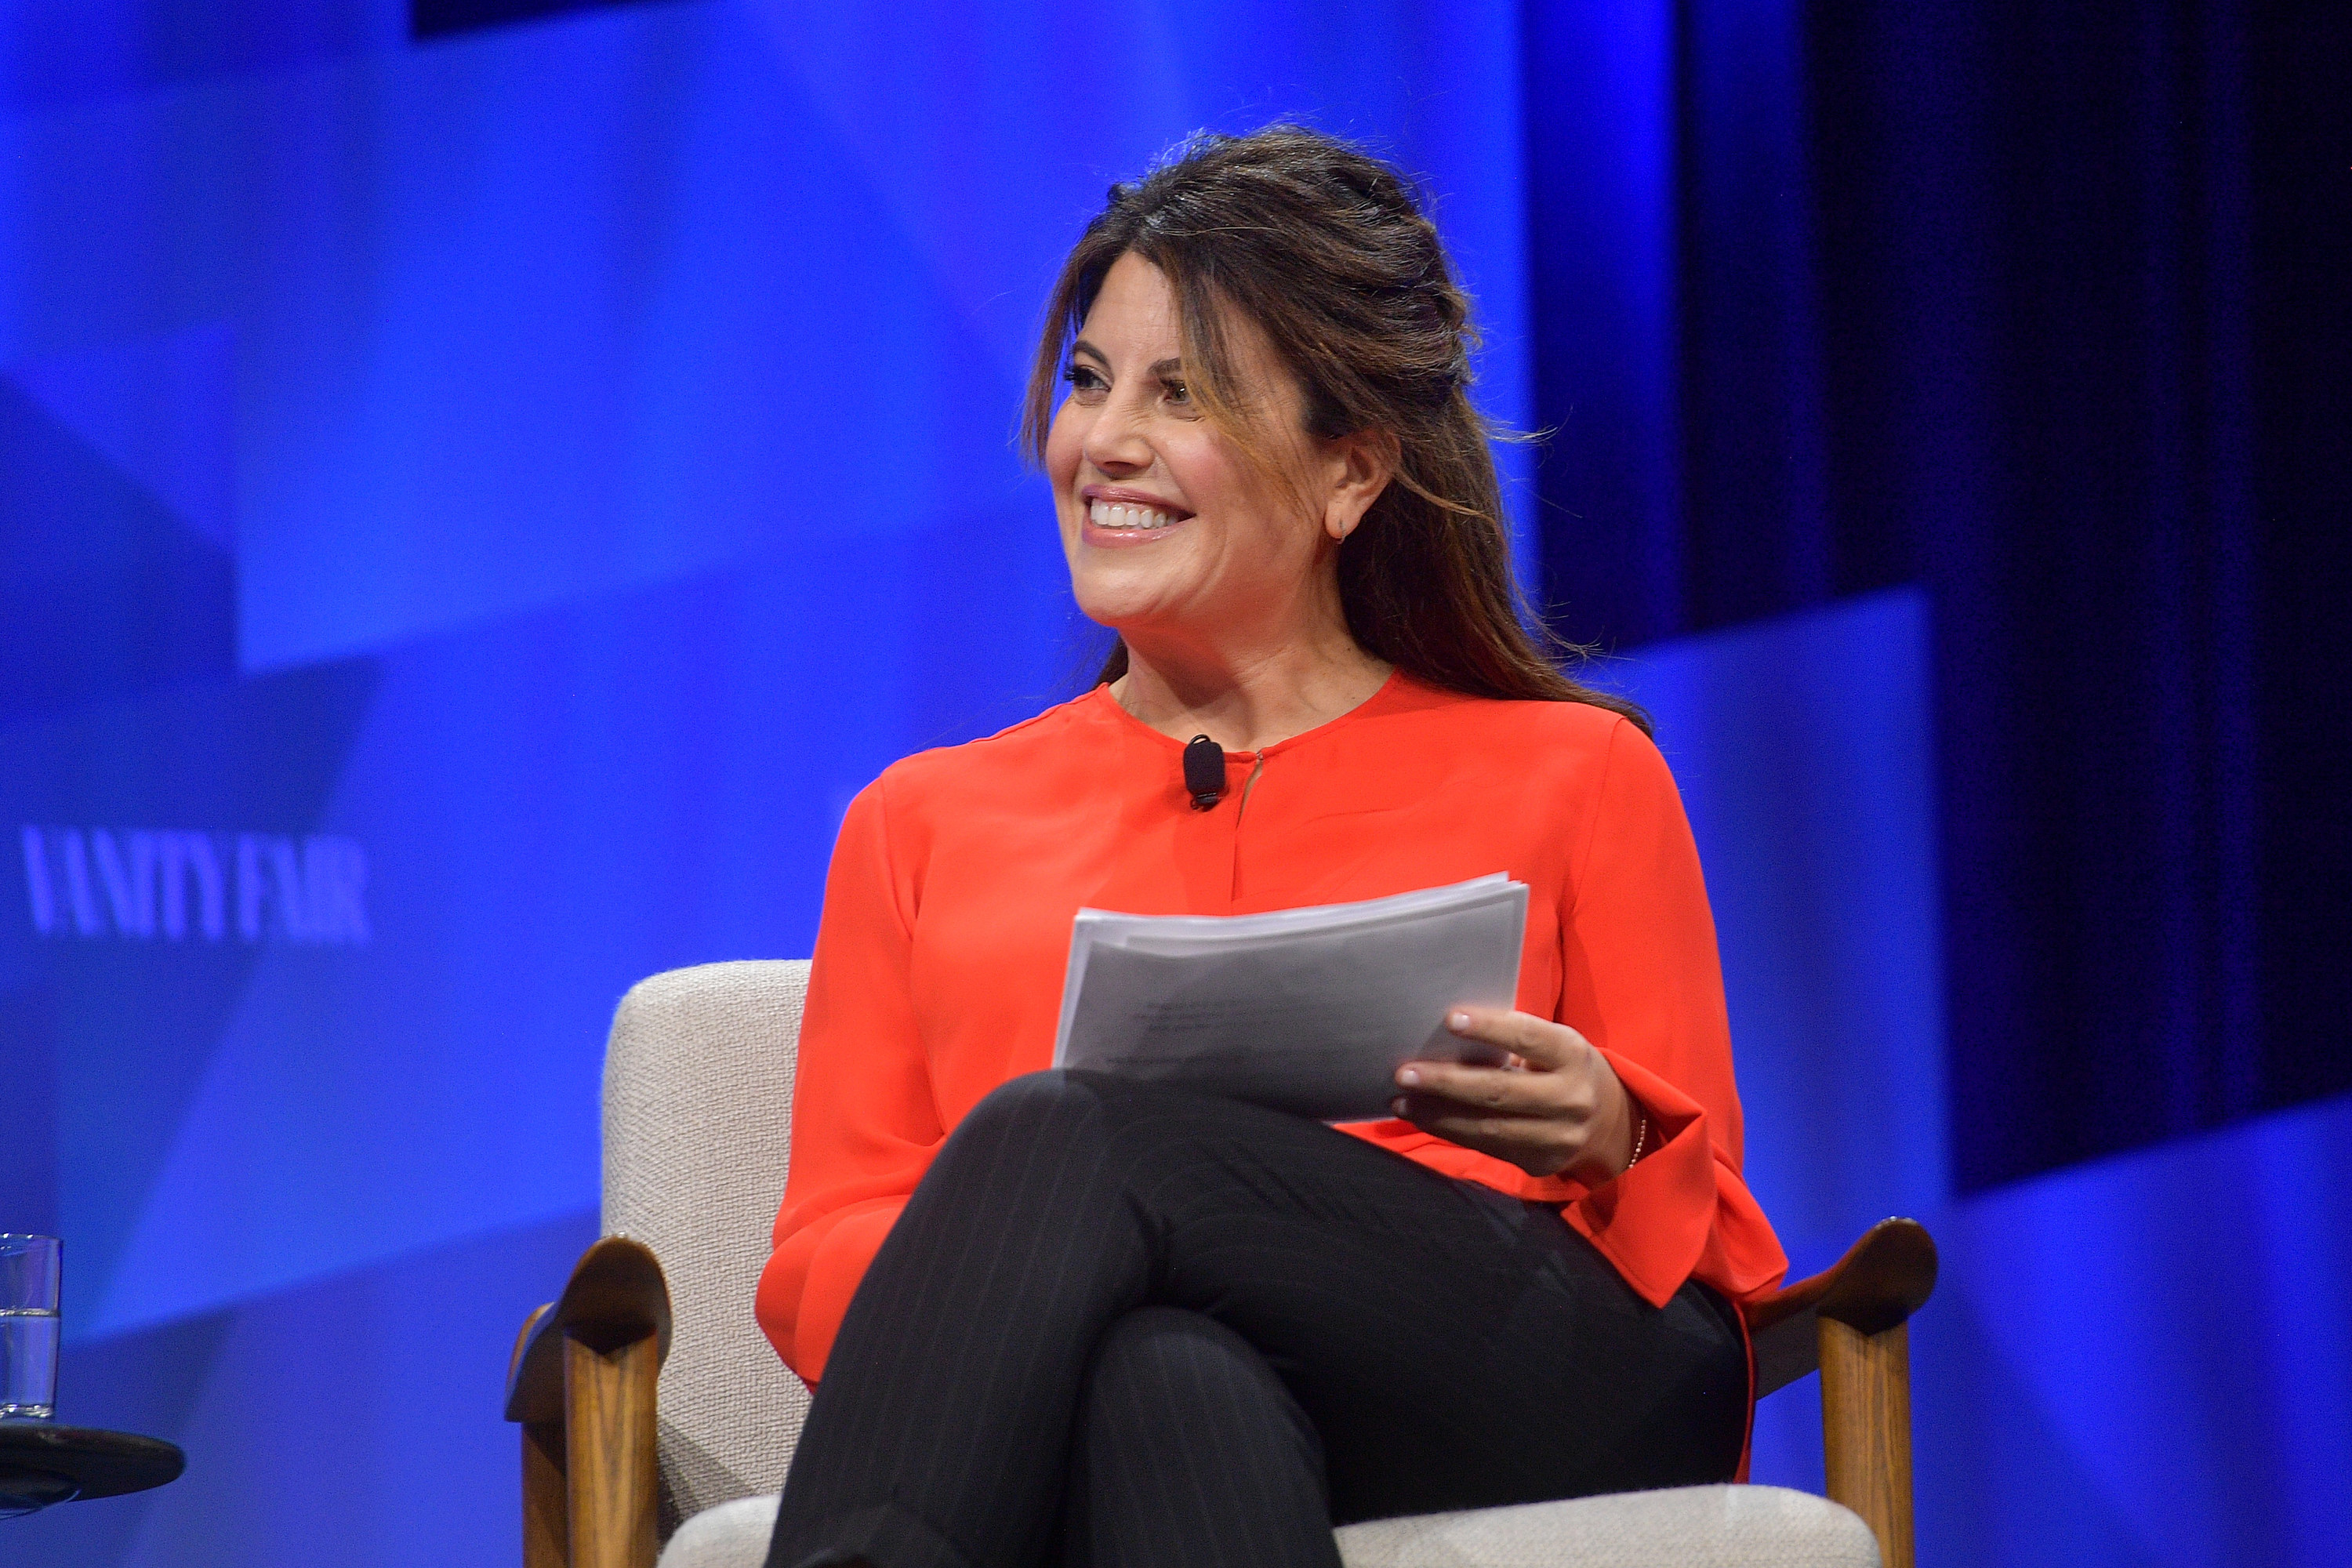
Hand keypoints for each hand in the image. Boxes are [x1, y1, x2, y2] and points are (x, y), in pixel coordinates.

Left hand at [1391, 1008, 1636, 1181]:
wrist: (1609, 1122)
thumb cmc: (1562, 1068)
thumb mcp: (1554, 1046)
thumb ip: (1514, 1040)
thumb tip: (1444, 1031)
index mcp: (1573, 1055)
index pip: (1528, 1037)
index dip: (1489, 1028)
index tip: (1449, 1019)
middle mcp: (1571, 1098)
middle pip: (1500, 1090)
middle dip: (1447, 1082)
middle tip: (1406, 1073)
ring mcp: (1559, 1136)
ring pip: (1490, 1128)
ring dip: (1439, 1115)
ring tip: (1403, 1102)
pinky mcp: (1542, 1162)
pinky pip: (1489, 1147)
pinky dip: (1452, 1132)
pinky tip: (1423, 1119)